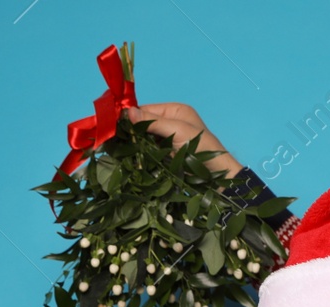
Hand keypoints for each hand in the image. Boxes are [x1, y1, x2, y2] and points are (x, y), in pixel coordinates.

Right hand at [122, 102, 242, 177]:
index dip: (131, 115)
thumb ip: (152, 121)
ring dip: (134, 143)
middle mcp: (170, 122)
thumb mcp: (177, 129)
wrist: (216, 174)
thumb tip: (127, 111)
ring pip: (144, 138)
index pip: (146, 109)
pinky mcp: (166, 154)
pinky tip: (128, 156)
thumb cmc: (201, 147)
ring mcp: (168, 139)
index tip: (113, 124)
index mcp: (174, 110)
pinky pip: (149, 151)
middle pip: (143, 123)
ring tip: (117, 148)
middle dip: (131, 130)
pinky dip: (140, 153)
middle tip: (113, 138)